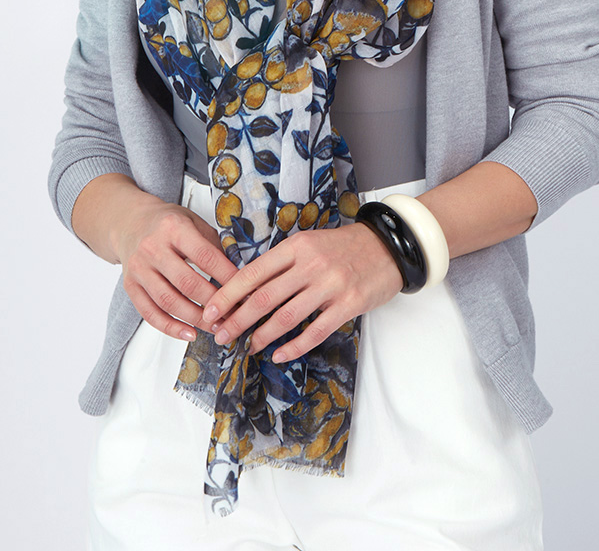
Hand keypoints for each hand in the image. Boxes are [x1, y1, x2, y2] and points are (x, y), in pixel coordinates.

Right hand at [117, 197, 238, 340]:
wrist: (130, 222)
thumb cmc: (168, 223)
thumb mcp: (194, 222)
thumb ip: (213, 246)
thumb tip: (236, 276)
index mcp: (173, 227)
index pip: (205, 256)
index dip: (227, 277)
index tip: (244, 290)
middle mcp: (153, 247)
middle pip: (187, 283)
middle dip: (213, 302)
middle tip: (232, 314)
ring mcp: (139, 268)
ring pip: (169, 301)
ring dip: (195, 319)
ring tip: (215, 326)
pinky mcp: (130, 285)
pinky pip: (150, 313)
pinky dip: (170, 328)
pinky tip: (189, 333)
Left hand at [202, 222, 402, 361]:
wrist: (388, 247)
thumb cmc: (344, 247)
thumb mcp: (310, 244)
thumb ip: (283, 263)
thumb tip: (247, 290)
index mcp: (296, 246)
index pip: (254, 272)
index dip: (228, 295)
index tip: (210, 311)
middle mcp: (310, 264)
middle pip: (264, 297)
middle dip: (238, 320)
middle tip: (221, 335)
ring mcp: (330, 284)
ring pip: (286, 316)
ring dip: (262, 336)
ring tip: (248, 347)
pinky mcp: (348, 304)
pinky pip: (316, 331)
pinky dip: (294, 346)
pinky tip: (280, 354)